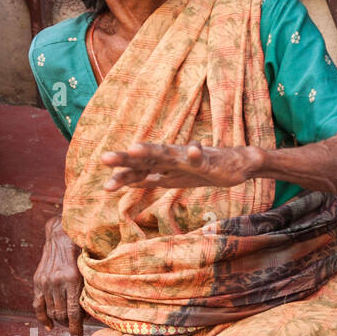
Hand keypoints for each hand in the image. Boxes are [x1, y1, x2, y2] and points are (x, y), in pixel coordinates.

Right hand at [33, 217, 83, 335]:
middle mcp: (56, 282)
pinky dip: (42, 318)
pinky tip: (49, 326)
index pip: (72, 312)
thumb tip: (88, 315)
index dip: (75, 328)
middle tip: (75, 327)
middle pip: (61, 314)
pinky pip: (38, 305)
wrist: (60, 235)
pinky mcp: (38, 281)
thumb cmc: (81, 251)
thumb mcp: (88, 269)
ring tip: (66, 323)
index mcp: (71, 279)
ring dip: (59, 320)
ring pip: (51, 311)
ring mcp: (45, 282)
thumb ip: (88, 290)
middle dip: (68, 324)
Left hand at [102, 141, 263, 190]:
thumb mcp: (170, 179)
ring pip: (168, 153)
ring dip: (151, 150)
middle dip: (125, 159)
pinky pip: (202, 158)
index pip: (138, 170)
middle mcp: (171, 158)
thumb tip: (128, 183)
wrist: (231, 166)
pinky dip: (197, 154)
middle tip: (105, 158)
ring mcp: (189, 158)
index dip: (122, 177)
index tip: (106, 187)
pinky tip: (194, 150)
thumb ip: (149, 179)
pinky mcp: (208, 160)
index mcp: (162, 165)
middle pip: (145, 159)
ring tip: (134, 148)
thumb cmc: (198, 172)